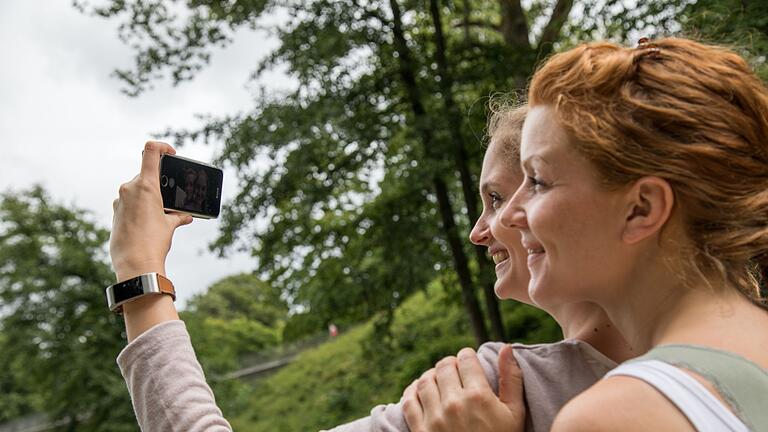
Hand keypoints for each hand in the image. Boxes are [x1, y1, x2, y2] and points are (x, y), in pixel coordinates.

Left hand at [110, 141, 192, 280]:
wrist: (135, 264)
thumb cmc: (154, 242)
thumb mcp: (170, 225)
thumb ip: (177, 215)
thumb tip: (185, 216)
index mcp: (145, 185)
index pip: (150, 151)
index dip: (162, 147)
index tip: (171, 153)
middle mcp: (129, 188)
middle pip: (146, 175)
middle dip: (159, 183)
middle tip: (170, 197)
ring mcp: (120, 200)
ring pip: (137, 190)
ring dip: (149, 197)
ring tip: (160, 214)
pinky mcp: (115, 212)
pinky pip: (129, 202)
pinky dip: (140, 207)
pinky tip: (148, 223)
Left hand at [402, 345, 524, 431]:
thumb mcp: (515, 414)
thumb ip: (511, 379)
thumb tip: (506, 347)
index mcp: (479, 397)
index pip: (465, 359)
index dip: (467, 357)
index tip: (469, 362)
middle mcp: (454, 404)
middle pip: (443, 366)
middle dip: (450, 364)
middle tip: (455, 371)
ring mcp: (434, 418)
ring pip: (424, 380)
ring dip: (431, 376)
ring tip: (440, 381)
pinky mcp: (420, 430)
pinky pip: (408, 401)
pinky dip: (412, 392)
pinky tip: (421, 392)